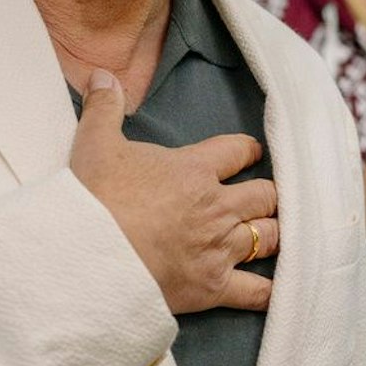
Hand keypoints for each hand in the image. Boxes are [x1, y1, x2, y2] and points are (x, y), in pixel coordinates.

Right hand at [71, 70, 278, 313]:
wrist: (85, 256)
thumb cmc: (92, 199)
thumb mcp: (95, 144)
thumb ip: (103, 107)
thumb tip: (101, 74)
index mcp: (194, 170)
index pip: (238, 151)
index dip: (249, 151)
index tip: (253, 154)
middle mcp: (216, 207)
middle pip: (265, 196)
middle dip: (268, 196)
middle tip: (265, 199)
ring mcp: (218, 248)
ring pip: (268, 237)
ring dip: (272, 235)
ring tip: (271, 234)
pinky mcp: (213, 287)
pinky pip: (257, 291)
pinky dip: (271, 291)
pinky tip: (280, 289)